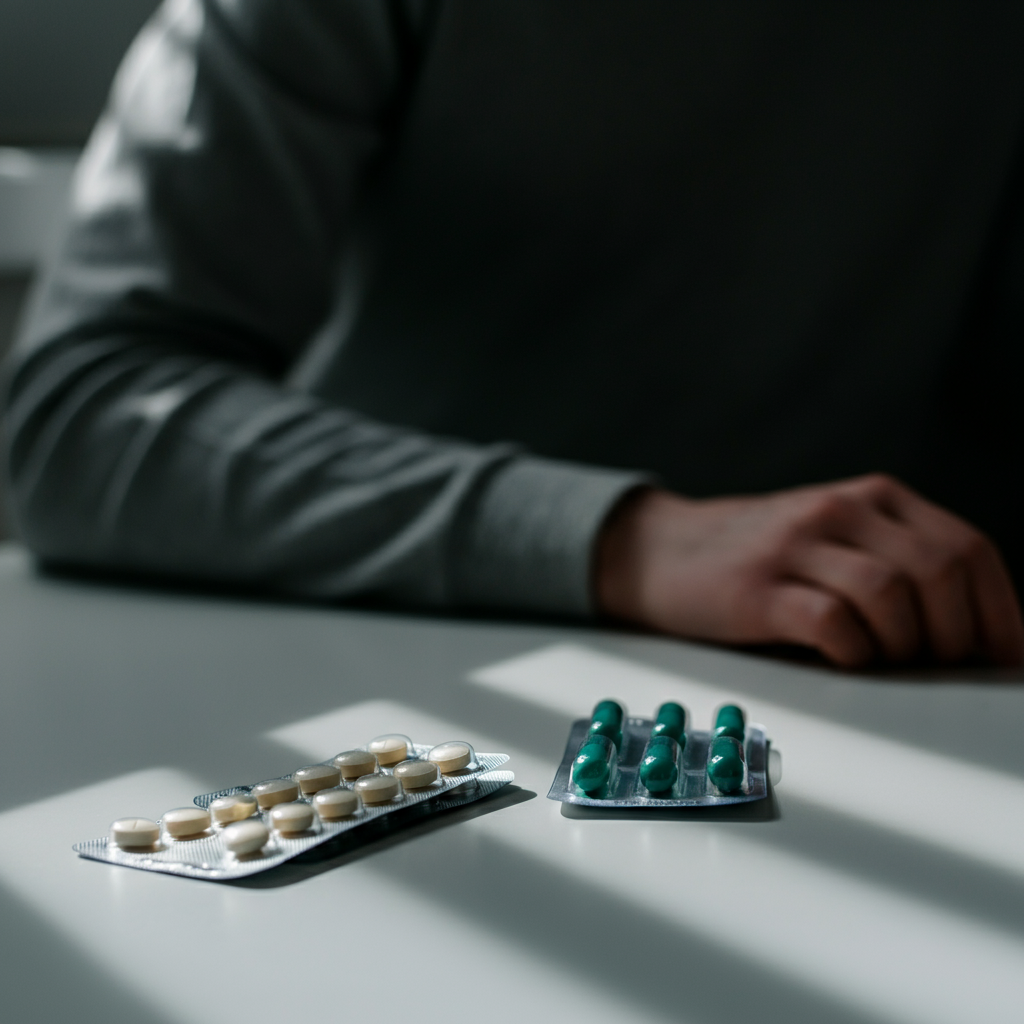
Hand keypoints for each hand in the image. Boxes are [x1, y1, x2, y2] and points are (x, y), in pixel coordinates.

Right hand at [594, 475, 1023, 667]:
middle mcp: (840, 511)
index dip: (999, 613)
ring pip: (892, 594)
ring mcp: (796, 546)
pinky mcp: (758, 588)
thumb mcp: (835, 539)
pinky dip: (852, 652)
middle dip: (954, 637)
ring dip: (903, 647)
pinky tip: (840, 659)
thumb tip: (974, 634)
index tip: (1002, 658)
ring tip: (882, 662)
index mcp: (872, 498)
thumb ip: (897, 562)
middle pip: (939, 572)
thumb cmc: (760, 559)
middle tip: (936, 669)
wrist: (664, 551)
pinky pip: (832, 623)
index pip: (968, 549)